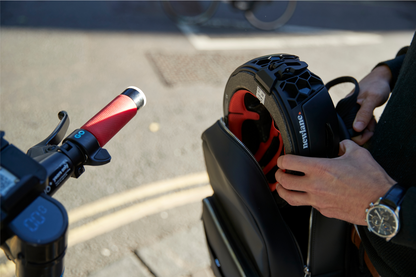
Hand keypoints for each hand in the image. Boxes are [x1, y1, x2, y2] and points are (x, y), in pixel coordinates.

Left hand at [274, 140, 395, 224]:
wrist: (380, 203)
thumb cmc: (371, 181)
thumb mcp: (358, 153)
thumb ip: (344, 146)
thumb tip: (340, 145)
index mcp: (320, 168)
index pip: (289, 162)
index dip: (282, 159)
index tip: (283, 159)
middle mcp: (315, 185)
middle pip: (284, 181)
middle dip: (278, 175)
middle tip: (280, 172)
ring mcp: (318, 200)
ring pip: (290, 198)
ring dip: (282, 191)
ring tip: (282, 186)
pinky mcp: (324, 211)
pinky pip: (307, 205)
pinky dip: (303, 199)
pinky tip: (305, 195)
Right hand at [351, 65, 391, 144]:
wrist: (382, 79)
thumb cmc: (376, 86)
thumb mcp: (372, 99)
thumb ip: (364, 114)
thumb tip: (356, 128)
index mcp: (343, 108)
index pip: (345, 129)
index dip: (357, 135)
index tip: (369, 133)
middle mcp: (344, 112)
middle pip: (351, 131)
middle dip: (364, 131)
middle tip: (373, 124)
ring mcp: (350, 113)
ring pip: (357, 129)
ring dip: (367, 128)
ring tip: (373, 120)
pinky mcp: (356, 113)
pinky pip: (360, 124)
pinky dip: (367, 125)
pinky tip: (372, 120)